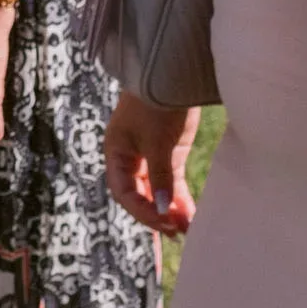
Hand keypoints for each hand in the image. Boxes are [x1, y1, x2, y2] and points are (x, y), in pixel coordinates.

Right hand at [104, 93, 197, 235]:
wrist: (174, 75)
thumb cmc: (157, 105)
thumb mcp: (157, 142)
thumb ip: (160, 176)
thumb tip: (164, 210)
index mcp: (116, 153)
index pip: (124, 191)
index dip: (142, 210)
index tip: (164, 221)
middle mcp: (130, 158)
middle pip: (139, 195)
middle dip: (156, 214)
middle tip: (177, 232)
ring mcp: (150, 157)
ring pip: (156, 192)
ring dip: (169, 210)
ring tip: (187, 228)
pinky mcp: (168, 154)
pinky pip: (170, 183)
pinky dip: (178, 198)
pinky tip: (190, 214)